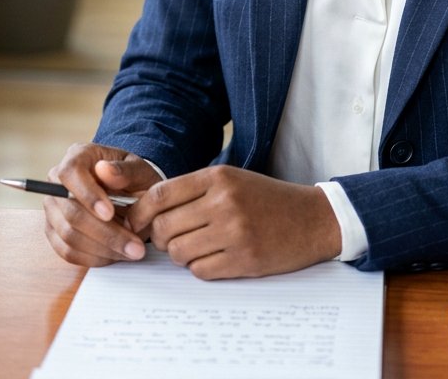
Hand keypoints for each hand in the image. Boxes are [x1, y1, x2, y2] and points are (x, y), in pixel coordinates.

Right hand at [43, 142, 160, 268]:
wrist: (130, 192)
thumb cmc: (133, 177)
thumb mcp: (139, 169)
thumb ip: (126, 170)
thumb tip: (104, 169)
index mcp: (77, 156)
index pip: (70, 174)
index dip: (88, 195)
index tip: (110, 213)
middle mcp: (57, 181)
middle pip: (70, 212)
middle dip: (105, 233)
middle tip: (134, 245)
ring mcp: (53, 209)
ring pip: (69, 236)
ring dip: (103, 248)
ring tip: (132, 251)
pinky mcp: (54, 232)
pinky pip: (68, 252)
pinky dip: (94, 257)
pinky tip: (116, 255)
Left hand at [129, 165, 341, 279]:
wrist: (312, 219)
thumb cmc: (266, 199)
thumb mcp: (232, 181)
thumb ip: (193, 192)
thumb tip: (146, 213)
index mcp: (218, 177)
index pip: (160, 194)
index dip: (139, 213)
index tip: (134, 225)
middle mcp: (224, 201)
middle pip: (164, 227)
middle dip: (161, 238)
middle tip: (174, 239)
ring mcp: (235, 231)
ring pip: (179, 252)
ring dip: (181, 255)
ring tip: (199, 247)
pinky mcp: (244, 259)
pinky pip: (200, 271)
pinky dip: (201, 268)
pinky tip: (217, 257)